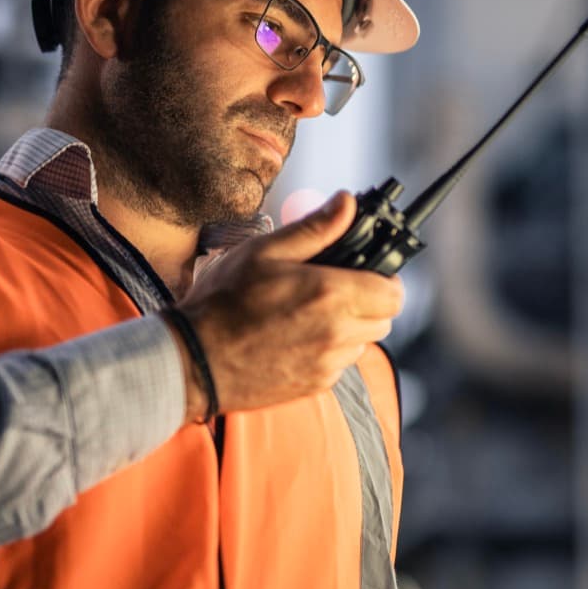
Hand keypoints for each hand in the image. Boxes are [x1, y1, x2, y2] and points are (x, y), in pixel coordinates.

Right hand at [172, 191, 404, 417]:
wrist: (194, 359)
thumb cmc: (223, 301)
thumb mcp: (266, 251)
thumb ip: (315, 228)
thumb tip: (347, 203)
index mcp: (330, 295)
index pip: (393, 293)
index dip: (385, 280)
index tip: (367, 272)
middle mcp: (336, 334)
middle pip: (384, 320)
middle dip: (369, 302)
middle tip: (336, 288)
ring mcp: (327, 365)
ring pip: (362, 343)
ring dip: (349, 328)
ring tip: (310, 313)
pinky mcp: (315, 386)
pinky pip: (340, 365)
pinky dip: (329, 351)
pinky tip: (296, 337)